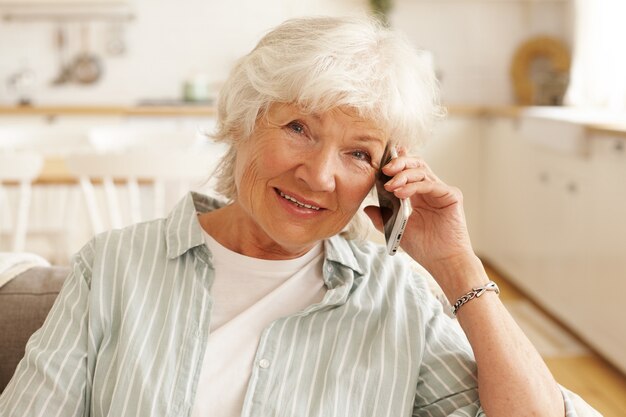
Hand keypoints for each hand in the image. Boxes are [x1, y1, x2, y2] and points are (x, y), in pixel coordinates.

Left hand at [364, 150, 476, 277]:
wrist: (442, 262)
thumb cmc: (424, 247)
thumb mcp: (396, 230)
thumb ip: (382, 218)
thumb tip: (366, 208)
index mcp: (418, 194)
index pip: (408, 171)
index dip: (396, 162)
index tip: (381, 160)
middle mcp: (430, 189)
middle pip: (416, 165)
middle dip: (399, 163)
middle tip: (384, 169)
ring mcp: (441, 191)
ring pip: (422, 172)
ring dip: (403, 176)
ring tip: (390, 186)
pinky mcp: (451, 196)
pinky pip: (431, 185)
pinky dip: (414, 186)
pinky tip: (401, 193)